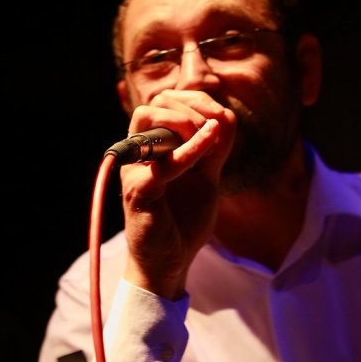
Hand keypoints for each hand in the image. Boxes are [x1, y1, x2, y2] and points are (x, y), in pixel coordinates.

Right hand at [120, 90, 235, 299]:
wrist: (173, 260)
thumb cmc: (185, 218)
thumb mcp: (207, 176)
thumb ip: (213, 149)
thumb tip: (224, 116)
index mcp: (153, 147)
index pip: (165, 102)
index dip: (195, 100)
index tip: (219, 118)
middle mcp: (139, 153)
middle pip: (153, 104)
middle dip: (189, 108)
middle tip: (211, 129)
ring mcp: (136, 170)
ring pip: (146, 120)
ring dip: (182, 121)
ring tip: (204, 136)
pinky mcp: (139, 192)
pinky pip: (162, 163)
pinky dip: (189, 150)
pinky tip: (210, 143)